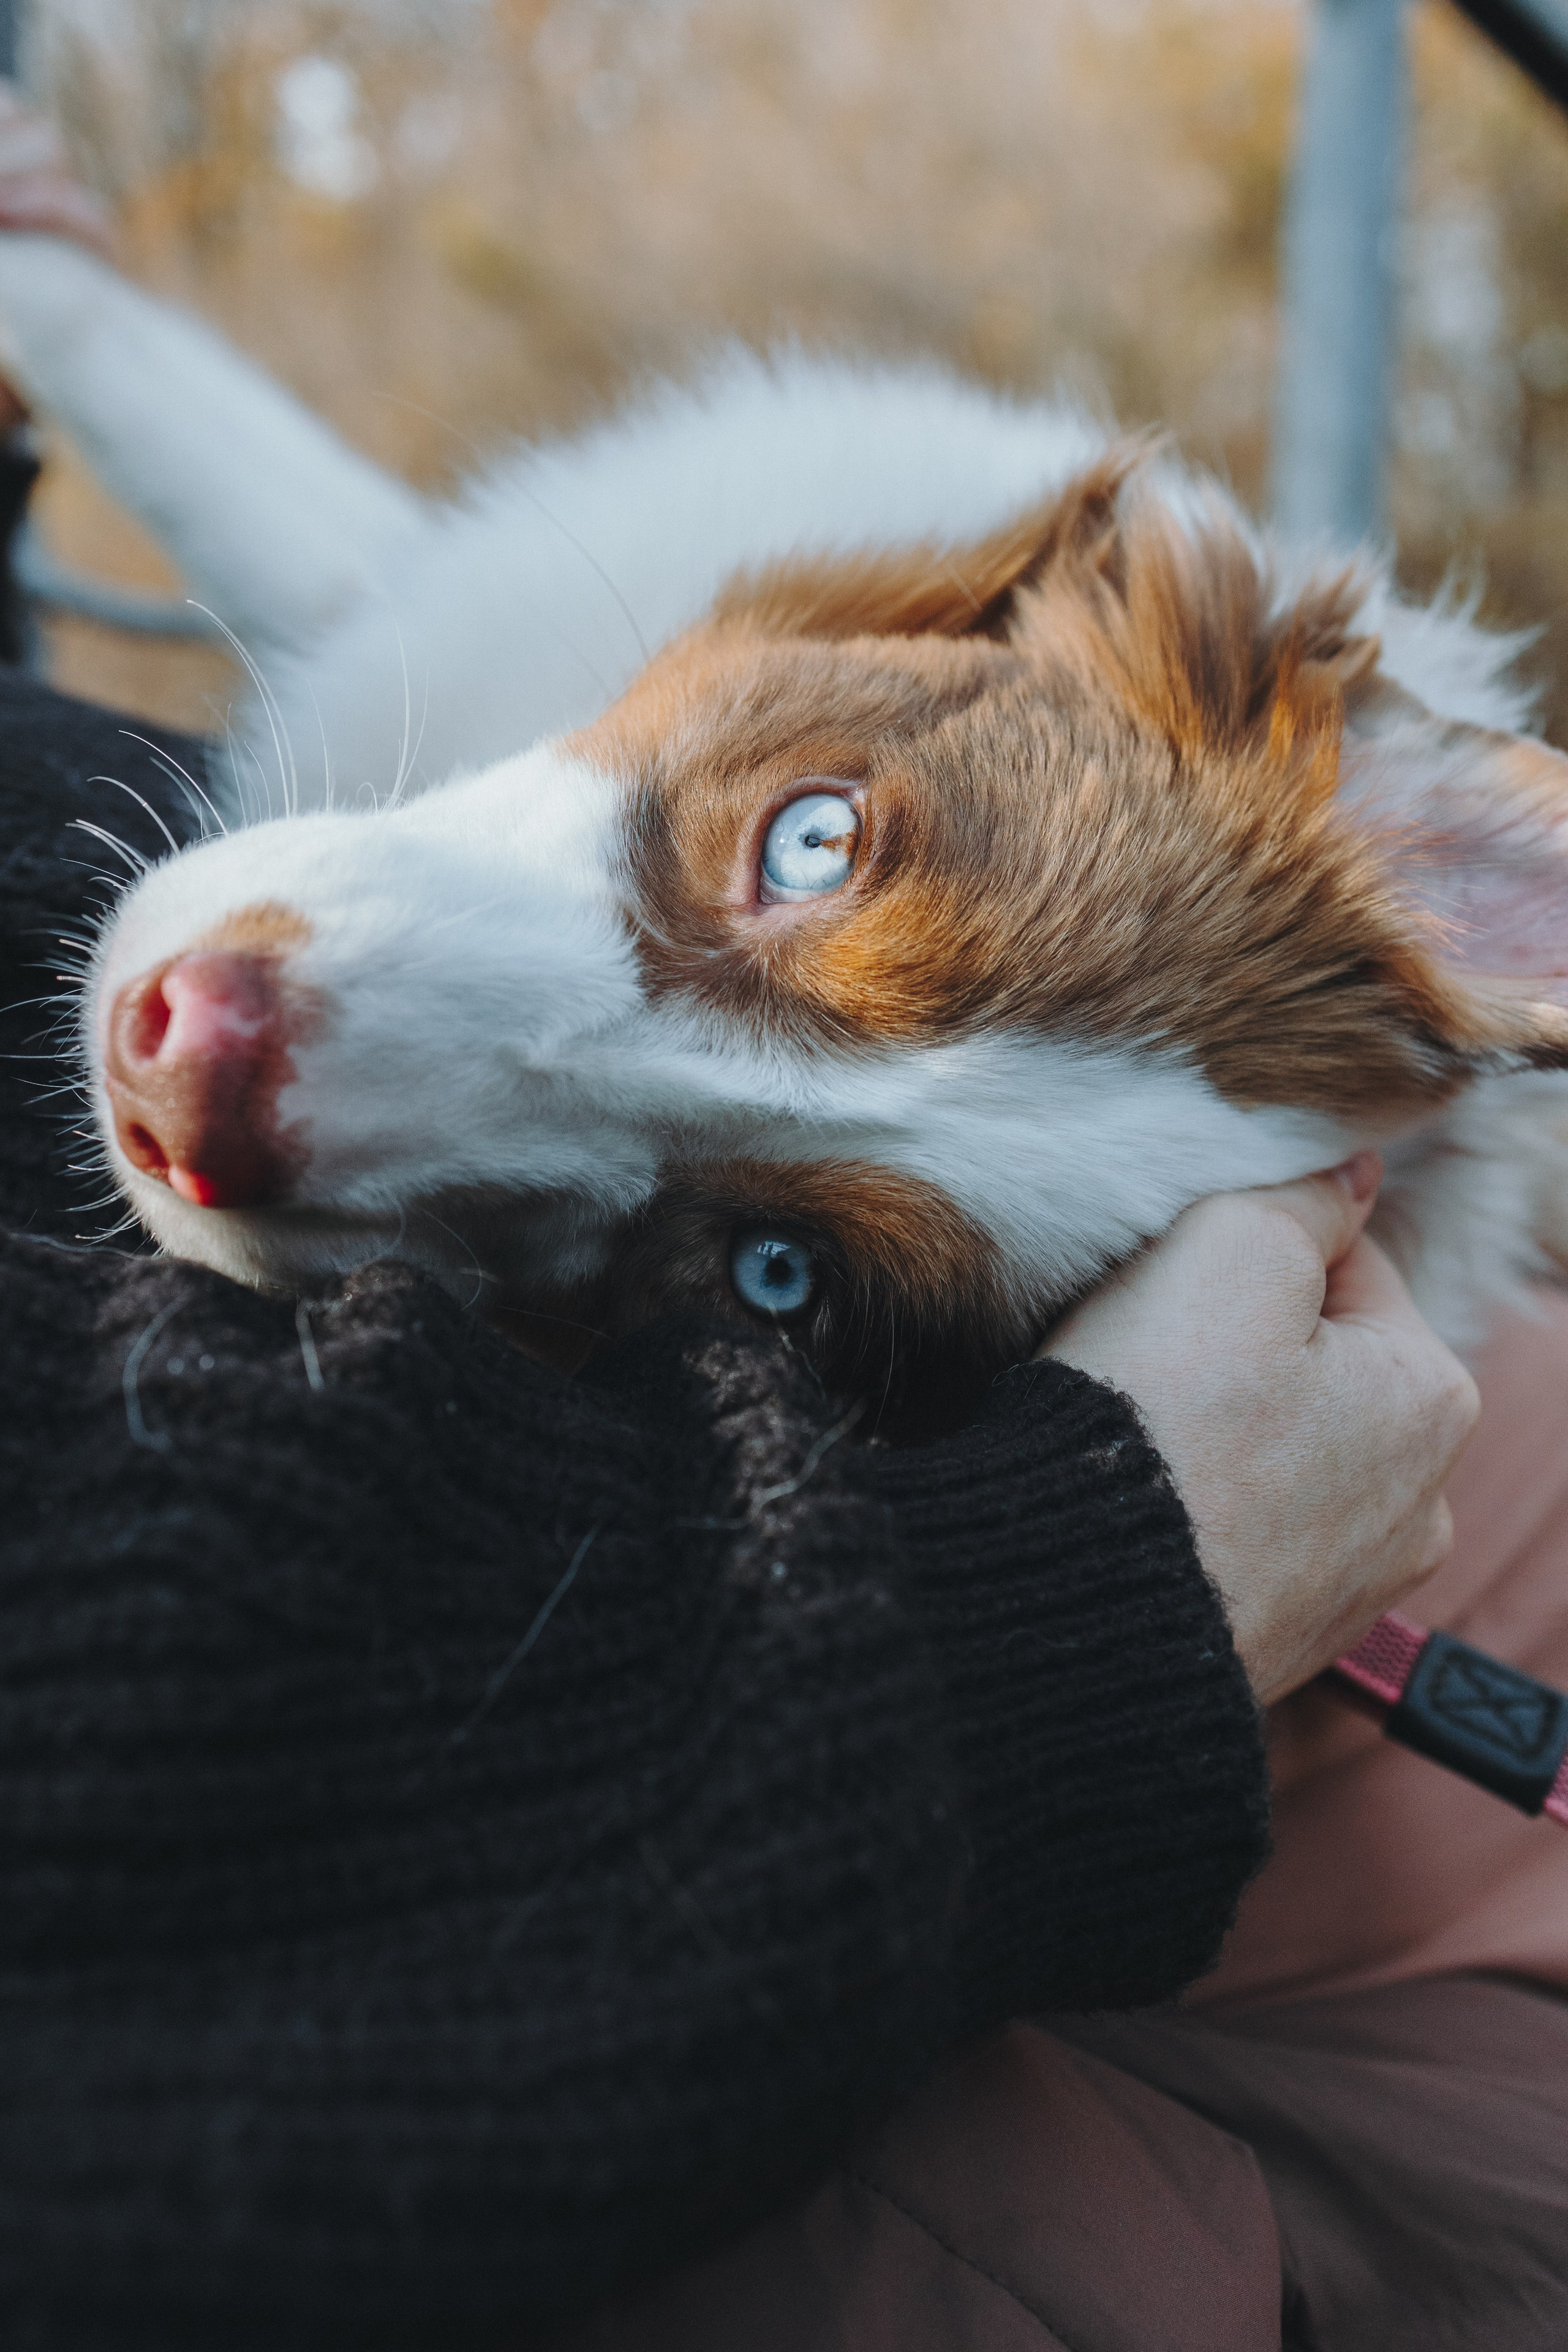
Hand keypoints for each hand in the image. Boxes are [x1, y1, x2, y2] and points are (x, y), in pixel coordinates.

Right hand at [1042, 1154, 1479, 1706]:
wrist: (1081, 1608)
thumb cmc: (1159, 1420)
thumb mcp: (1227, 1248)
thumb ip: (1301, 1193)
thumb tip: (1351, 1170)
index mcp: (1433, 1396)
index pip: (1341, 1266)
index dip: (1240, 1256)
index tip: (1172, 1287)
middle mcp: (1422, 1501)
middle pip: (1314, 1366)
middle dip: (1235, 1350)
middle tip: (1148, 1361)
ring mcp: (1355, 1583)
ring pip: (1276, 1451)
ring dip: (1216, 1434)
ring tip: (1142, 1439)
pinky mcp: (1285, 1638)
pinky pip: (1242, 1534)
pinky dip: (1200, 1511)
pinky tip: (1148, 1507)